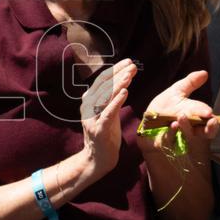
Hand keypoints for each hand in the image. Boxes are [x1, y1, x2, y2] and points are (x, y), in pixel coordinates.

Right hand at [80, 59, 136, 178]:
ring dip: (118, 84)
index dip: (115, 70)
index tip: (129, 62)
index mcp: (88, 100)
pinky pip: (108, 112)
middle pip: (103, 85)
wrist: (98, 158)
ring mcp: (92, 118)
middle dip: (119, 74)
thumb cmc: (106, 133)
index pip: (102, 80)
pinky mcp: (99, 129)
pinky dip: (116, 101)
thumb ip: (113, 96)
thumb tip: (124, 77)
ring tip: (130, 75)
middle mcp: (87, 107)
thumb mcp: (108, 111)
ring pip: (105, 97)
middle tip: (132, 65)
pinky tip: (125, 92)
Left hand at [138, 70, 217, 153]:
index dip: (211, 121)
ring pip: (188, 136)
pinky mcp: (166, 144)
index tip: (209, 113)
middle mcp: (190, 130)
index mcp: (196, 118)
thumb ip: (190, 83)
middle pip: (204, 132)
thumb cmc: (165, 108)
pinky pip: (171, 140)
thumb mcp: (177, 92)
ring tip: (181, 116)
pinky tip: (172, 125)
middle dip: (207, 127)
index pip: (207, 121)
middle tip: (206, 117)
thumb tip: (204, 73)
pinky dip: (172, 133)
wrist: (147, 122)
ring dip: (186, 126)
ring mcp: (178, 138)